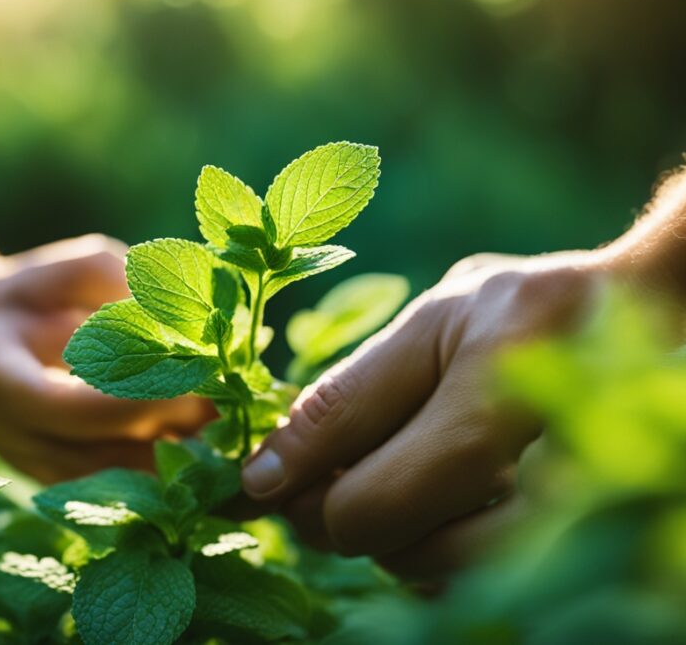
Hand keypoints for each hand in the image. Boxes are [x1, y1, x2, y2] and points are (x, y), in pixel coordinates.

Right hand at [0, 234, 212, 482]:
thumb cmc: (20, 294)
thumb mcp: (65, 269)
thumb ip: (117, 281)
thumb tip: (181, 310)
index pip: (78, 407)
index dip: (144, 398)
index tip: (202, 376)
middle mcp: (9, 437)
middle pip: (105, 454)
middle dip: (173, 432)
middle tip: (232, 404)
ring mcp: (30, 467)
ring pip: (115, 483)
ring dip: (176, 462)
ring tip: (228, 426)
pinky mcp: (54, 482)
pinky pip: (115, 489)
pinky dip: (162, 473)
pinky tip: (204, 445)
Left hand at [241, 252, 605, 578]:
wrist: (627, 321)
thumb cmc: (520, 310)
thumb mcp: (428, 324)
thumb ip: (346, 402)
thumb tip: (261, 478)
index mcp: (494, 402)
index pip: (365, 505)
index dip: (301, 496)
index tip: (267, 478)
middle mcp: (543, 480)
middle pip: (389, 546)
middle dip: (336, 509)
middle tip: (331, 464)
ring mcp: (565, 521)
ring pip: (422, 571)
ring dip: (383, 527)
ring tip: (391, 464)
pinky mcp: (569, 543)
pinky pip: (464, 578)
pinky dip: (429, 542)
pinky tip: (433, 491)